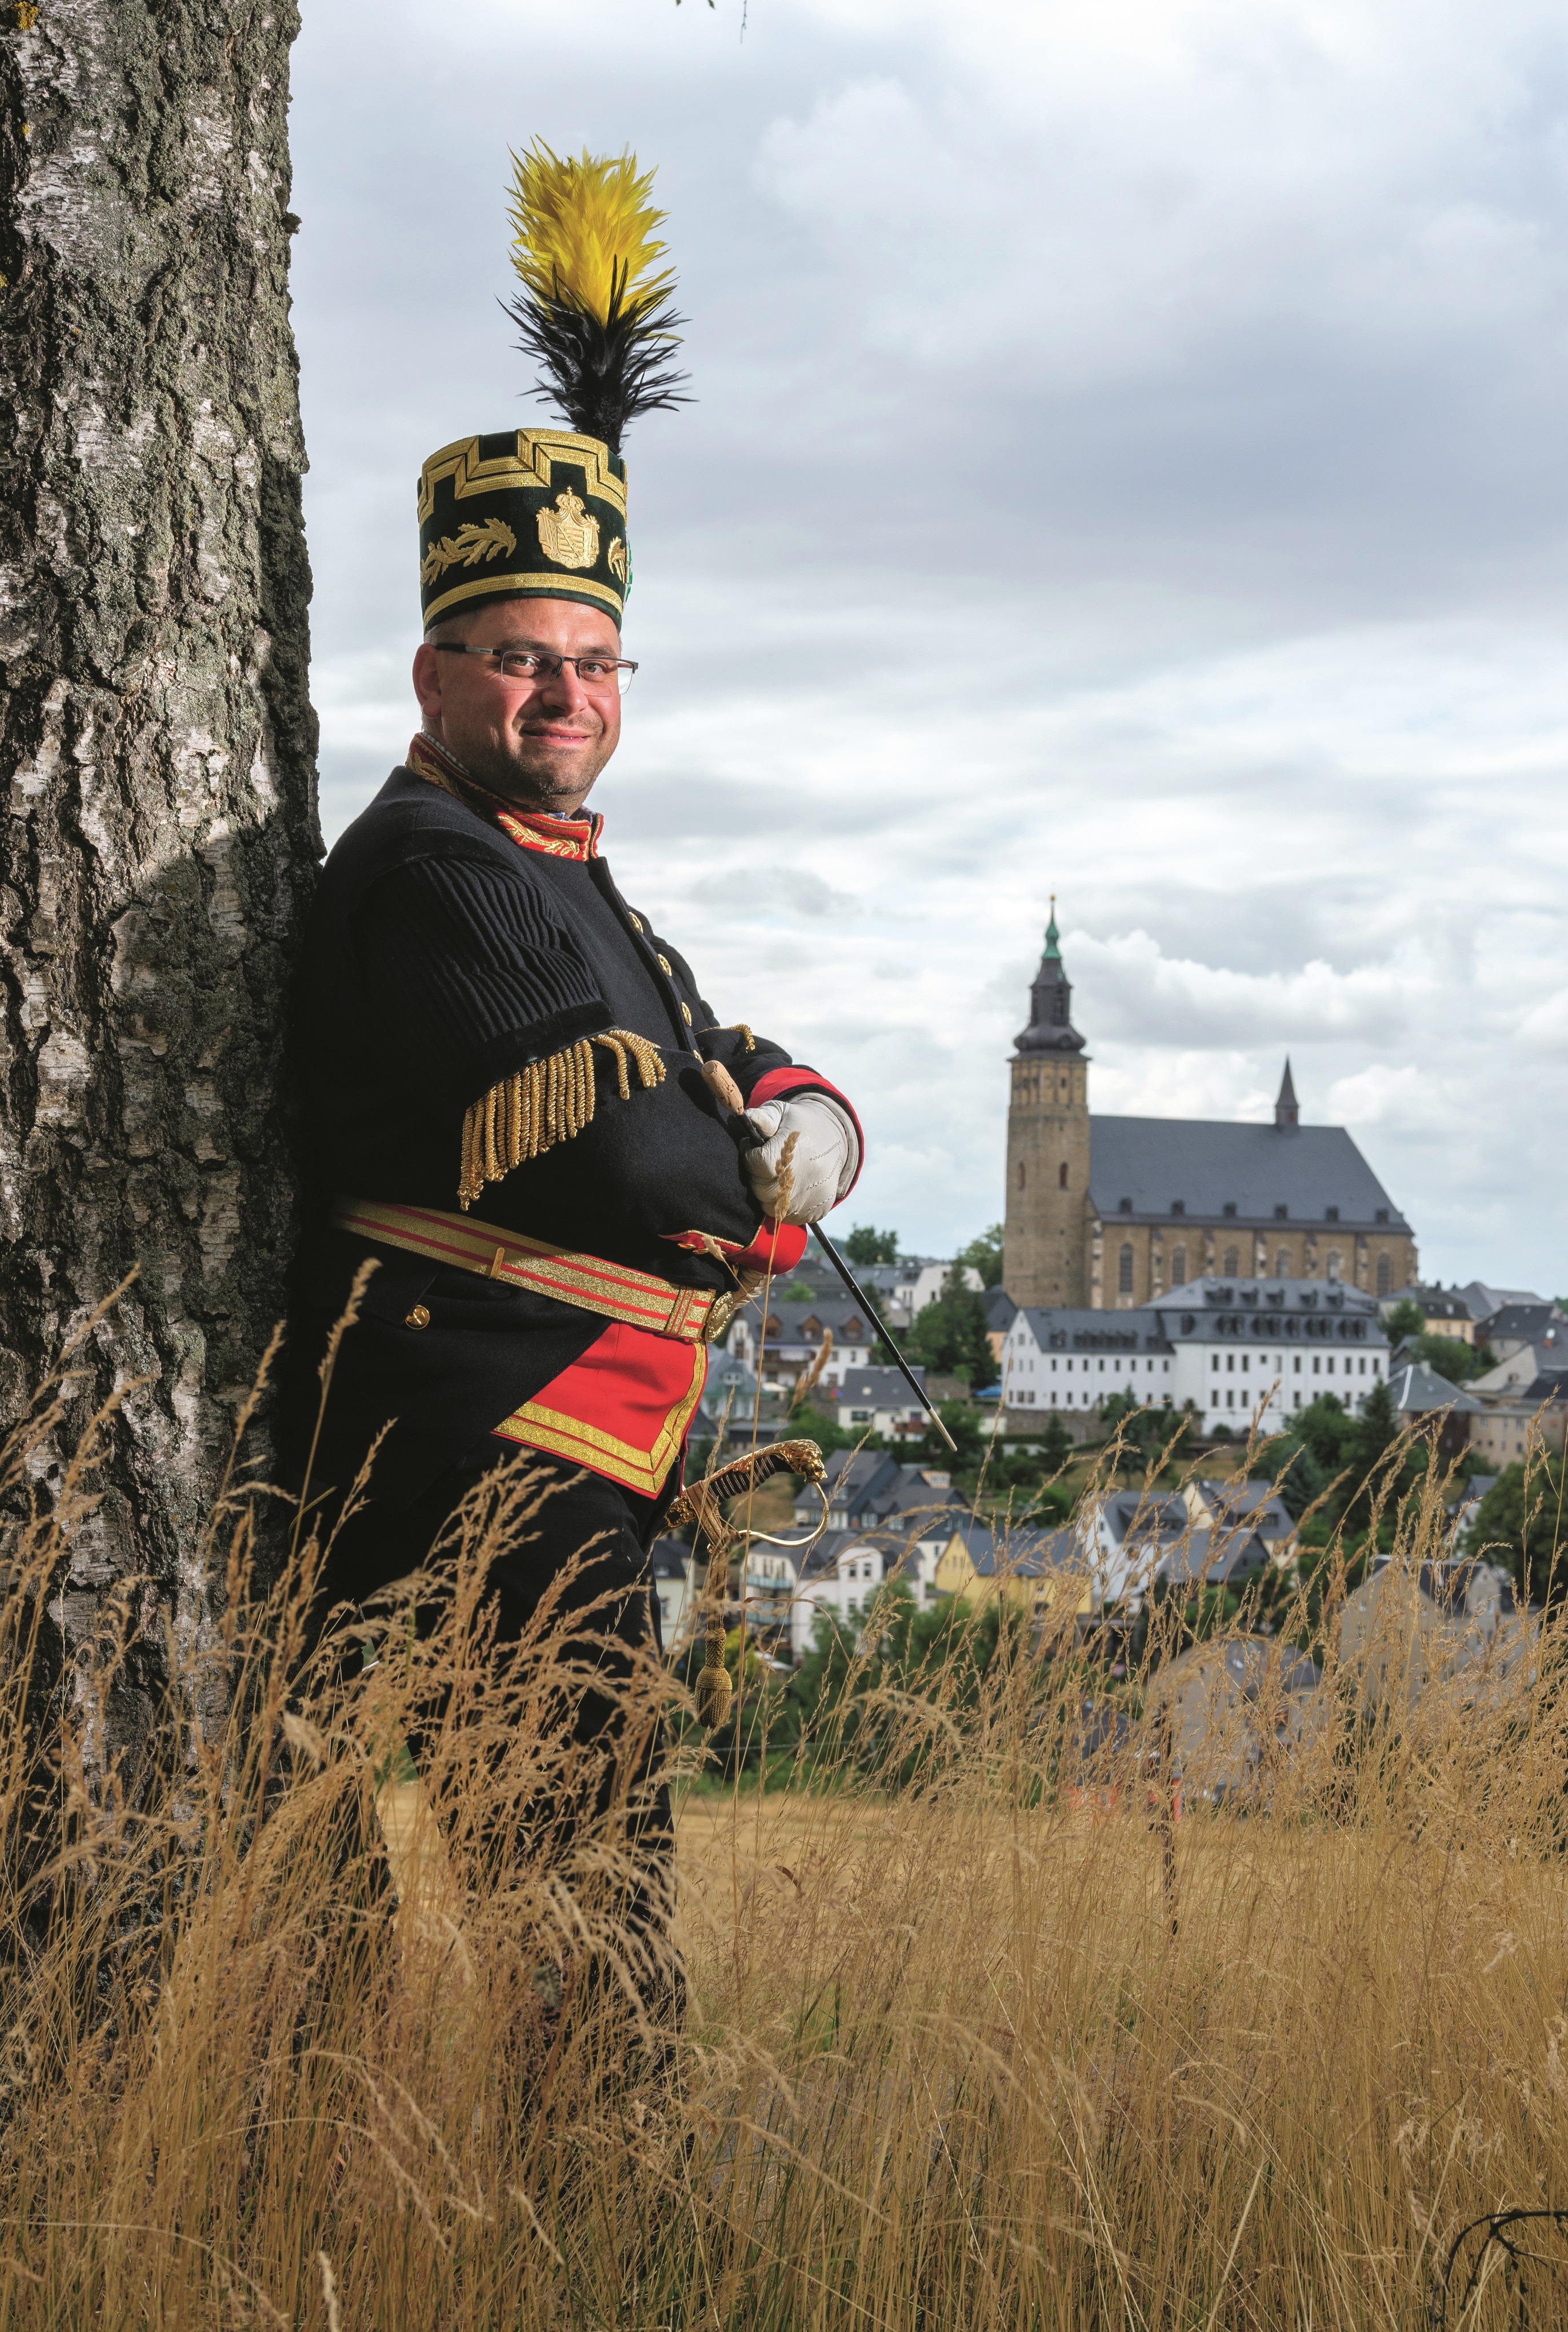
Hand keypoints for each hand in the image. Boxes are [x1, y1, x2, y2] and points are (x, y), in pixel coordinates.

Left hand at [740, 1096, 858, 1224]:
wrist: (835, 1138)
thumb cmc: (801, 1125)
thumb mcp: (783, 1113)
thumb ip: (764, 1116)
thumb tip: (749, 1120)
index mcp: (796, 1151)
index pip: (759, 1164)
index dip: (751, 1156)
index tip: (756, 1149)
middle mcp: (805, 1178)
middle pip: (762, 1189)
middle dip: (758, 1177)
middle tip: (766, 1164)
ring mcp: (812, 1197)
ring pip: (771, 1207)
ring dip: (767, 1194)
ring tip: (776, 1176)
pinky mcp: (819, 1210)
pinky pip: (788, 1217)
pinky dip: (783, 1206)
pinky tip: (788, 1189)